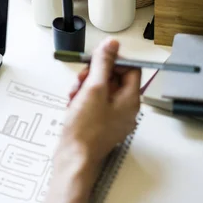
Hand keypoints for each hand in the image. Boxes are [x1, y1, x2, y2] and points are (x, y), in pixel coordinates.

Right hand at [59, 38, 140, 164]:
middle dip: (94, 76)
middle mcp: (125, 109)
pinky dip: (82, 100)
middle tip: (81, 81)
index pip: (130, 69)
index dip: (112, 62)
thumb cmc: (85, 128)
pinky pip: (94, 104)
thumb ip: (103, 64)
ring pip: (101, 91)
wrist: (73, 158)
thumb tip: (112, 45)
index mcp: (130, 100)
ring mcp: (113, 118)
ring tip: (73, 96)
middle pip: (113, 79)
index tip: (95, 62)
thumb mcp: (93, 89)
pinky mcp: (100, 124)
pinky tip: (72, 105)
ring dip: (85, 87)